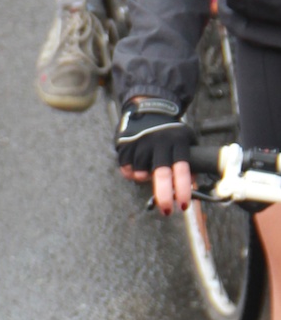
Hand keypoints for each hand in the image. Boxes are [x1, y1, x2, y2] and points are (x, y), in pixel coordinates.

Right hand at [115, 95, 192, 212]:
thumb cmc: (170, 131)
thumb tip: (193, 185)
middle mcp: (159, 142)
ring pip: (140, 175)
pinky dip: (131, 173)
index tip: (184, 205)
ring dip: (144, 178)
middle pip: (161, 174)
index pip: (182, 168)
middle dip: (164, 196)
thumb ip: (190, 161)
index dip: (183, 189)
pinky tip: (136, 165)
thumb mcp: (186, 140)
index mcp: (177, 141)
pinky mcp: (125, 145)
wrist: (149, 107)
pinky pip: (127, 170)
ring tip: (147, 170)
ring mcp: (141, 143)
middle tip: (166, 211)